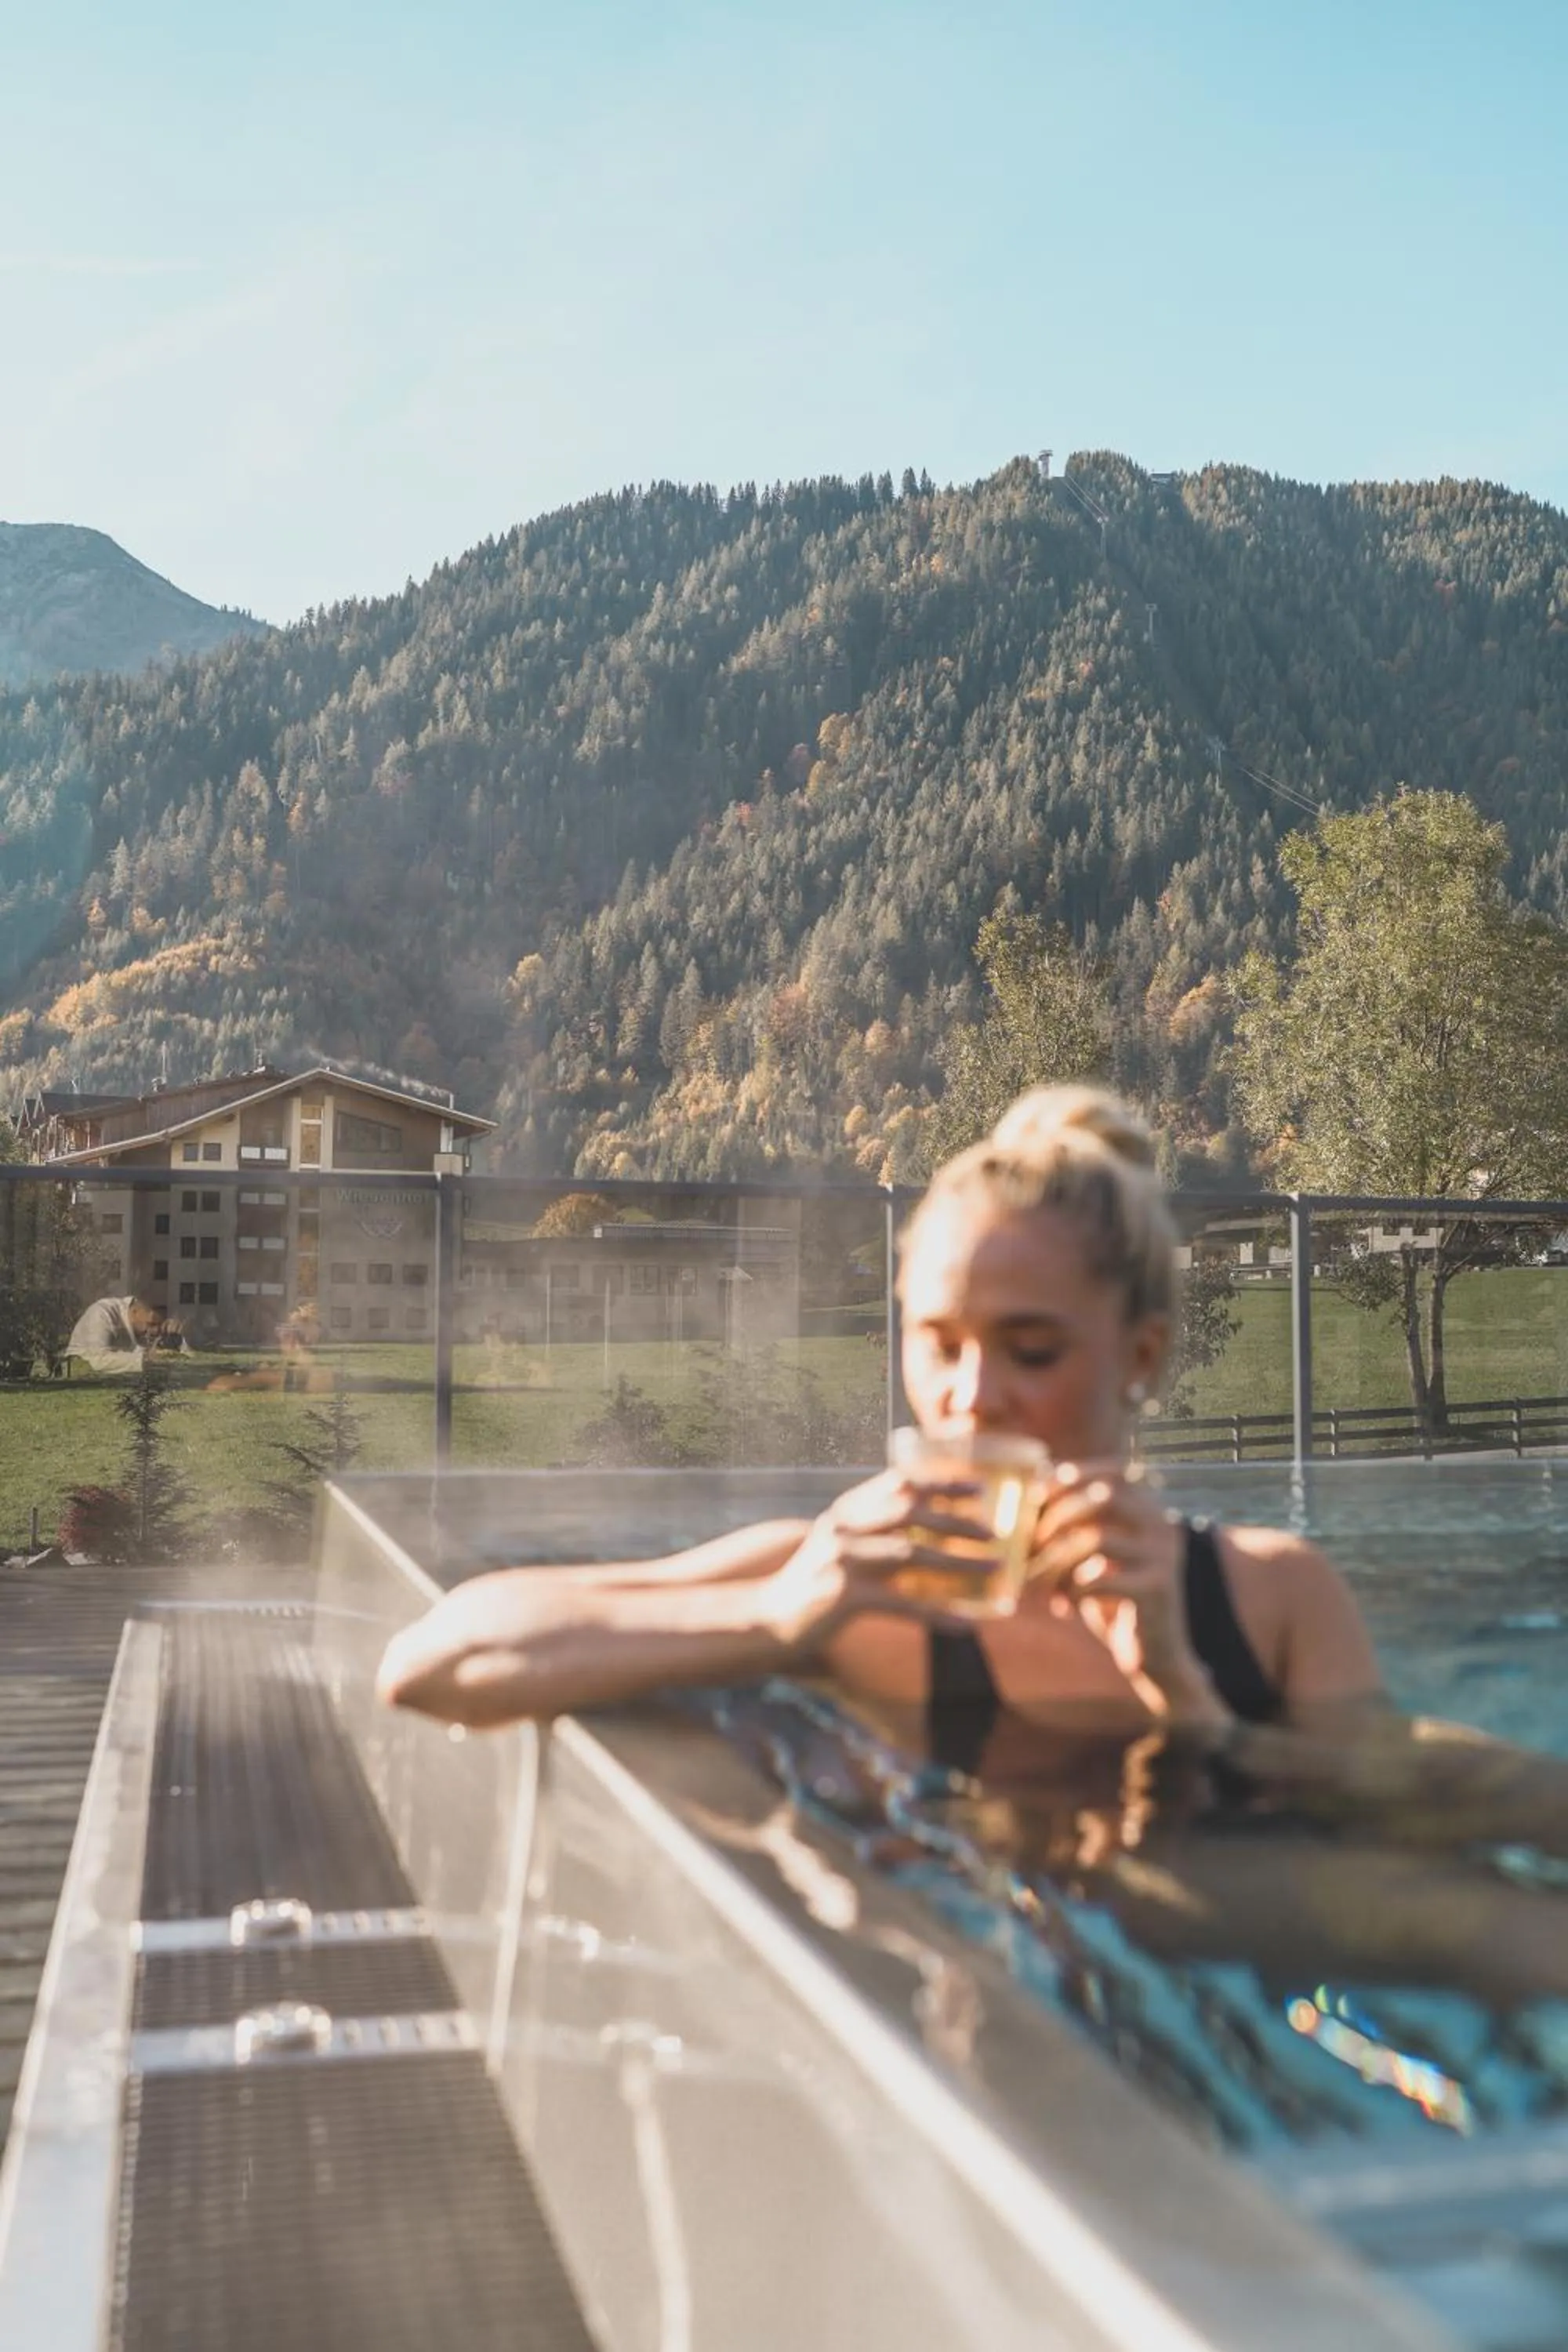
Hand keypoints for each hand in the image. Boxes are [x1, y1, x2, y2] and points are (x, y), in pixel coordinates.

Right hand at [767, 1468, 999, 1651]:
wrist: (767, 1619)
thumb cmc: (813, 1583)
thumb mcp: (840, 1544)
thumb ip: (875, 1529)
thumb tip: (931, 1526)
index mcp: (847, 1509)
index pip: (900, 1483)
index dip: (942, 1481)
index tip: (979, 1486)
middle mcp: (844, 1527)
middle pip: (910, 1513)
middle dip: (956, 1520)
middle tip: (994, 1531)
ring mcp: (843, 1560)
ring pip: (912, 1555)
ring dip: (959, 1562)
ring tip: (994, 1569)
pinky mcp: (844, 1597)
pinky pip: (903, 1604)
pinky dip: (939, 1613)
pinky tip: (967, 1623)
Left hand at [1028, 1464, 1230, 1729]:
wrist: (1155, 1655)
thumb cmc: (1112, 1598)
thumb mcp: (1094, 1555)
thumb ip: (1077, 1524)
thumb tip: (1030, 1493)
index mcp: (1149, 1509)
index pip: (1113, 1471)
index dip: (1073, 1474)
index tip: (1036, 1493)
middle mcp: (1161, 1525)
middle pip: (1103, 1496)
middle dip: (1057, 1516)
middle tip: (1030, 1546)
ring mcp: (1163, 1556)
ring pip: (1096, 1539)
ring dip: (1056, 1562)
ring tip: (1041, 1585)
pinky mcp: (1157, 1590)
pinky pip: (1100, 1579)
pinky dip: (1071, 1591)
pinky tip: (1063, 1607)